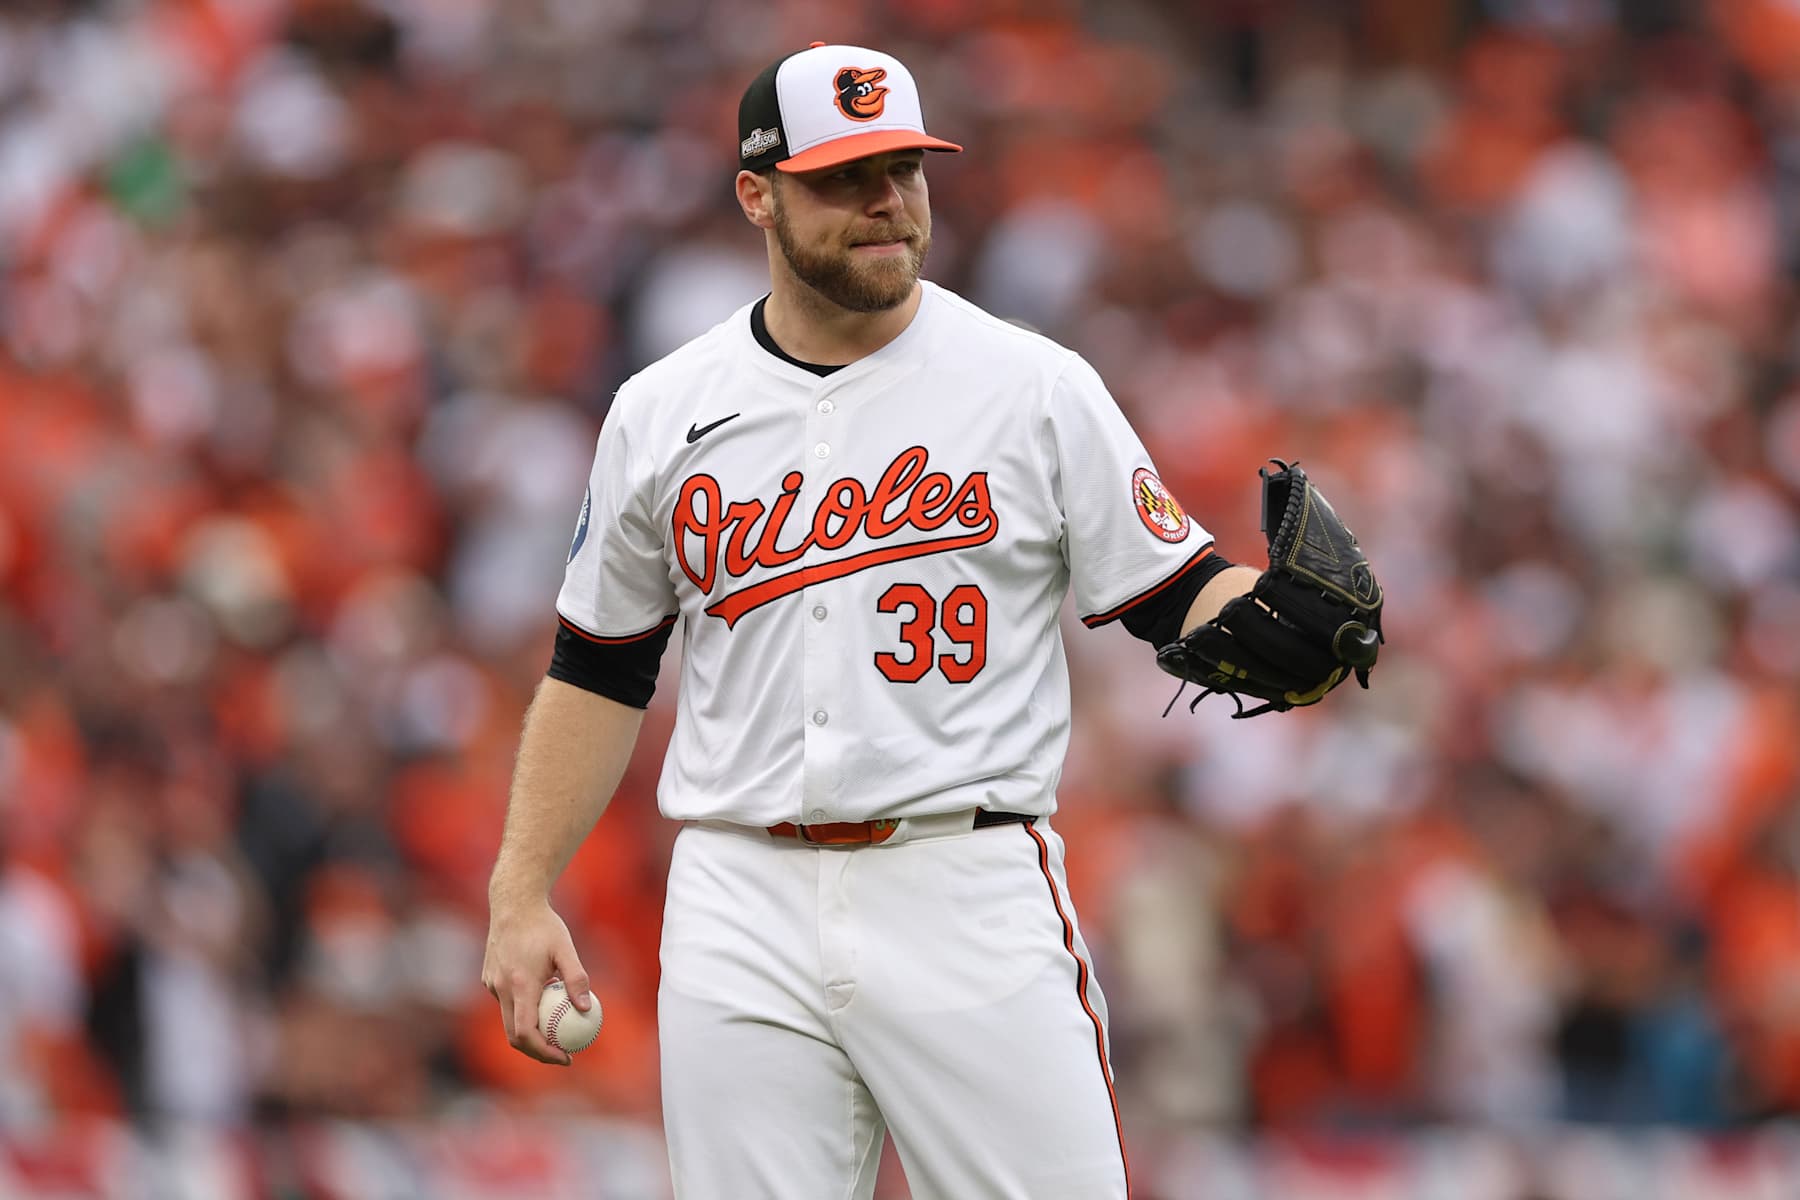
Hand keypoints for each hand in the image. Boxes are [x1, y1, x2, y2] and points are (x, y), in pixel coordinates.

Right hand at [480, 899, 591, 1065]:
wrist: (512, 903)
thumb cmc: (543, 925)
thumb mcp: (566, 949)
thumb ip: (577, 979)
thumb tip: (587, 1009)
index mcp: (520, 985)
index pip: (526, 1033)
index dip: (544, 1052)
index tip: (566, 1056)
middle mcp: (501, 988)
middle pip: (514, 1035)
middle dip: (537, 1051)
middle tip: (563, 1053)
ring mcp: (491, 984)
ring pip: (508, 1018)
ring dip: (530, 1029)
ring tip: (558, 1028)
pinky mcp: (488, 978)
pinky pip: (505, 1001)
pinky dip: (522, 1008)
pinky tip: (543, 997)